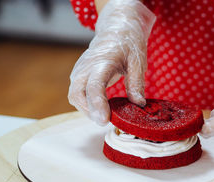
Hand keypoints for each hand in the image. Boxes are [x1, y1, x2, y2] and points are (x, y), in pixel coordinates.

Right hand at [68, 0, 155, 124]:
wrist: (116, 29)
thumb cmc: (128, 43)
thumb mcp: (138, 61)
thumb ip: (137, 83)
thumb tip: (138, 104)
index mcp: (103, 60)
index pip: (95, 85)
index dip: (98, 104)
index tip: (105, 120)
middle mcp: (86, 66)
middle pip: (77, 94)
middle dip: (90, 111)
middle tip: (108, 120)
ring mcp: (79, 70)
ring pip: (74, 96)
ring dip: (88, 110)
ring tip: (106, 114)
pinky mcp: (78, 75)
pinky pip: (77, 94)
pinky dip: (87, 104)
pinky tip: (101, 108)